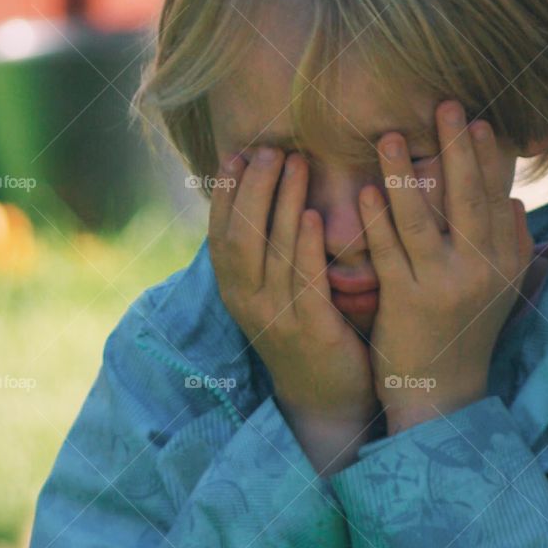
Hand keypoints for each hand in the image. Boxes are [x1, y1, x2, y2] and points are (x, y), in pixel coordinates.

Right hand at [208, 147, 378, 424]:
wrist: (327, 398)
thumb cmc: (306, 331)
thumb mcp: (275, 290)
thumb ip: (268, 249)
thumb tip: (264, 193)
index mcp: (235, 289)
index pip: (220, 232)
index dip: (226, 192)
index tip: (238, 153)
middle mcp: (248, 301)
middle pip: (242, 234)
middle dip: (255, 187)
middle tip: (271, 149)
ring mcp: (276, 317)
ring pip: (273, 251)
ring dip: (283, 202)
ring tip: (296, 163)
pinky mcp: (311, 330)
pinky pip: (305, 282)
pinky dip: (307, 247)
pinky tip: (314, 216)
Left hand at [359, 100, 533, 424]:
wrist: (441, 394)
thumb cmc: (465, 333)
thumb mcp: (500, 291)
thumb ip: (510, 246)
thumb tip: (509, 200)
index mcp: (503, 262)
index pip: (495, 198)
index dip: (485, 157)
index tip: (475, 119)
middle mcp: (479, 272)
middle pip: (467, 200)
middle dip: (456, 150)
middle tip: (444, 105)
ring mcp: (442, 288)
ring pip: (423, 221)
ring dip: (407, 176)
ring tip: (391, 136)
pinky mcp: (406, 303)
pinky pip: (390, 254)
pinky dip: (376, 221)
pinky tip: (364, 192)